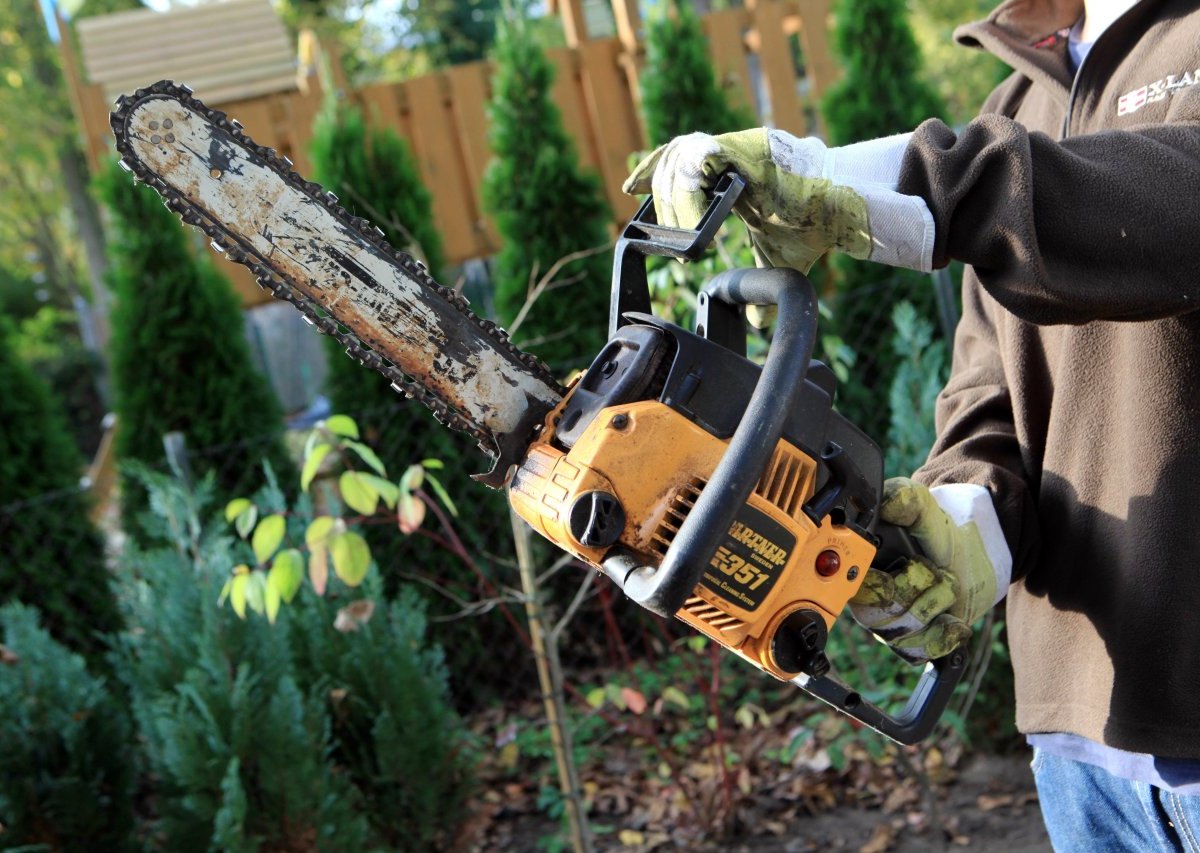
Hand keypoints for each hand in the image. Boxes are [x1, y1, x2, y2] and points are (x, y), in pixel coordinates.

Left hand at [623, 128, 935, 273]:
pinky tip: (691, 220)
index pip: (681, 161)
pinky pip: (703, 158)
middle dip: (662, 195)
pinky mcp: (748, 149)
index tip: (632, 192)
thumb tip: (759, 320)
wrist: (846, 210)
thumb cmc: (816, 225)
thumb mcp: (777, 258)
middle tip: (665, 233)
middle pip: (675, 159)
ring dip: (673, 193)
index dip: (653, 173)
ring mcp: (739, 149)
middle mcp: (732, 156)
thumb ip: (760, 279)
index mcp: (732, 173)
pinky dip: (690, 189)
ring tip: (679, 229)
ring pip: (683, 155)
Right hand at [849, 478, 1011, 662]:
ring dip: (933, 606)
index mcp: (860, 567)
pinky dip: (941, 636)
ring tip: (946, 585)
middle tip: (933, 571)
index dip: (879, 586)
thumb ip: (905, 499)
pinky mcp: (911, 641)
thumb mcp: (923, 509)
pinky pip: (919, 652)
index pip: (855, 590)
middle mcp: (867, 598)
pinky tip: (953, 619)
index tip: (903, 572)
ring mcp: (888, 622)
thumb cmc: (937, 534)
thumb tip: (887, 501)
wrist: (968, 556)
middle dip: (915, 592)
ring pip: (901, 634)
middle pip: (878, 617)